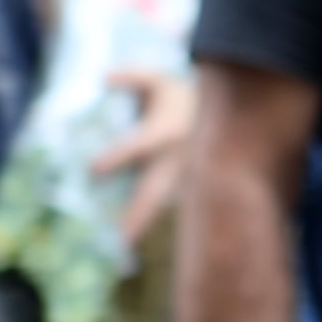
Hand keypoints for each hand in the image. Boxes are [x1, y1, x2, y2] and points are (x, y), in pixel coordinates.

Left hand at [91, 70, 194, 244]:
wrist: (229, 116)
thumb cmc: (183, 98)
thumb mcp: (159, 82)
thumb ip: (132, 77)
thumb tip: (103, 78)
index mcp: (167, 132)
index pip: (140, 147)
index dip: (117, 158)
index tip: (92, 171)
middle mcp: (176, 160)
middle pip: (153, 191)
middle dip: (136, 213)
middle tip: (118, 237)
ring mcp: (182, 176)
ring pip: (160, 203)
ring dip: (142, 222)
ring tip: (123, 243)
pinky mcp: (184, 185)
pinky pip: (165, 204)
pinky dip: (149, 219)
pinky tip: (132, 234)